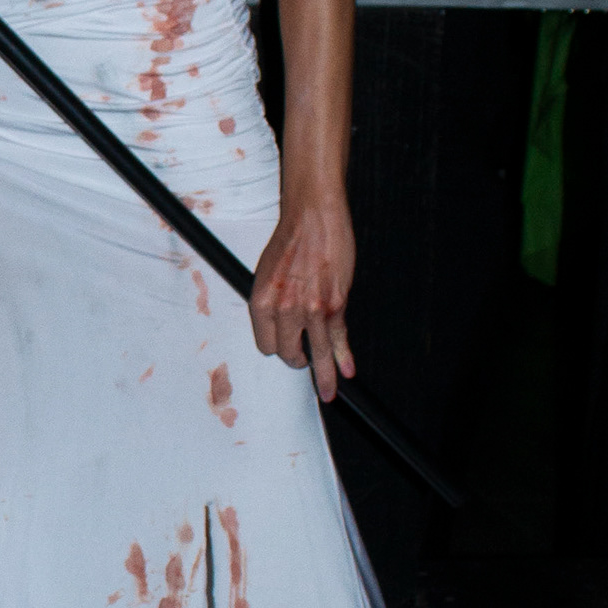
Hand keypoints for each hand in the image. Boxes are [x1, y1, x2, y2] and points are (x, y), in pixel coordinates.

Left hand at [249, 191, 354, 403]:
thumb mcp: (266, 273)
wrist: (313, 216)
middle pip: (288, 353)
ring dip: (324, 375)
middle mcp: (284, 308)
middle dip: (297, 358)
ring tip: (328, 391)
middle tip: (303, 359)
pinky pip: (338, 338)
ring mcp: (310, 309)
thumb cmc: (290, 239)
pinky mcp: (334, 304)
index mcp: (262, 301)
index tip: (284, 349)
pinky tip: (346, 369)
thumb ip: (271, 302)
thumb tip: (279, 323)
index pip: (265, 345)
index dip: (276, 348)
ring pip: (316, 353)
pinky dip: (343, 357)